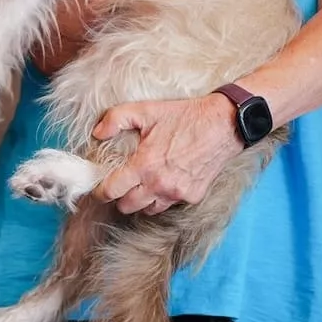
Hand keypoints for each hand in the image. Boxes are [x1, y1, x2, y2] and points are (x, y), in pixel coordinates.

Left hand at [93, 96, 244, 214]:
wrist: (223, 125)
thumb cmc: (185, 116)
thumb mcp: (146, 110)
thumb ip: (116, 119)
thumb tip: (97, 133)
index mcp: (144, 165)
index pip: (111, 191)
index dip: (100, 191)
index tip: (99, 188)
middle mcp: (159, 185)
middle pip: (127, 207)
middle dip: (120, 198)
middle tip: (121, 185)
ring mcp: (177, 194)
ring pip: (148, 210)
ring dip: (141, 201)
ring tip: (142, 185)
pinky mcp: (192, 197)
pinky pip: (170, 205)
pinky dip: (163, 197)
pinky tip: (165, 182)